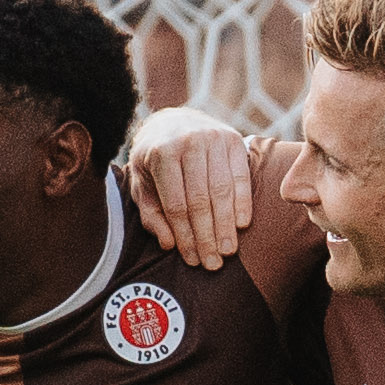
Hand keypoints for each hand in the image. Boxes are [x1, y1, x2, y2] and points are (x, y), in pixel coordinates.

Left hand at [123, 103, 262, 262]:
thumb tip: (168, 243)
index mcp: (161, 154)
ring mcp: (214, 139)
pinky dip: (243, 202)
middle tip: (213, 264)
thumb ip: (151, 214)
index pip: (176, 204)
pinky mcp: (233, 140)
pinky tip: (242, 225)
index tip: (191, 260)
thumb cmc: (155, 160)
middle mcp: (189, 143)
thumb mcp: (142, 183)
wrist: (175, 120)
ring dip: (226, 225)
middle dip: (207, 236)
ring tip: (228, 251)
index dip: (185, 236)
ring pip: (222, 191)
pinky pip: (241, 177)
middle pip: (201, 200)